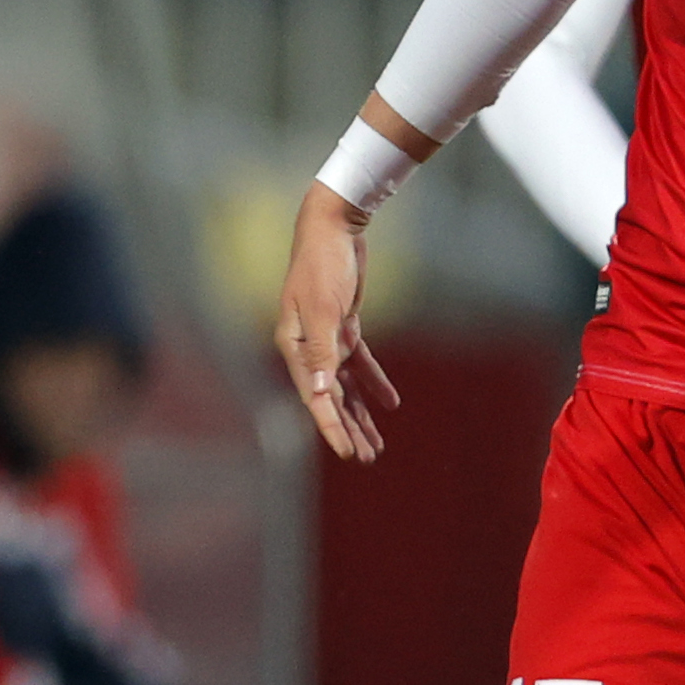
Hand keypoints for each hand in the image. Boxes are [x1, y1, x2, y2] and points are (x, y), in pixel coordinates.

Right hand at [275, 182, 400, 460]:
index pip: (314, 397)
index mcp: (294, 345)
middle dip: (348, 428)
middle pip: (329, 397)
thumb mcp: (324, 309)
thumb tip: (317, 393)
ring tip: (377, 443)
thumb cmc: (322, 264)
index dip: (332, 427)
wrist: (333, 226)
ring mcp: (326, 337)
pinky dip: (374, 383)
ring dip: (360, 413)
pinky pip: (360, 363)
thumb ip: (321, 351)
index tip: (349, 454)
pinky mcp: (343, 326)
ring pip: (345, 386)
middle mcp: (307, 346)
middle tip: (368, 458)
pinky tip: (390, 404)